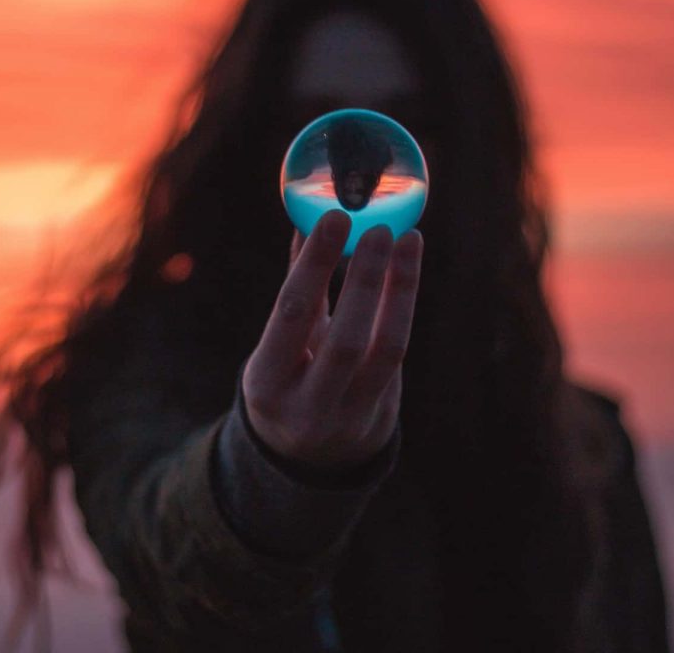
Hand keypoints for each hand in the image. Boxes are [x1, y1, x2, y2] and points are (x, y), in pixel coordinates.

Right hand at [243, 210, 422, 471]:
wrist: (310, 456)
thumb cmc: (290, 381)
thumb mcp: (280, 344)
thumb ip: (296, 289)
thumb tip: (306, 223)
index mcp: (266, 382)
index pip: (291, 316)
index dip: (314, 266)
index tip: (334, 218)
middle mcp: (306, 406)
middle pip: (344, 340)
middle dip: (365, 280)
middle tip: (379, 228)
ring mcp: (350, 416)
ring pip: (384, 348)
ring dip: (399, 289)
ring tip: (407, 239)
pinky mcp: (383, 414)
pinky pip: (398, 353)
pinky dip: (404, 306)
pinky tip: (407, 268)